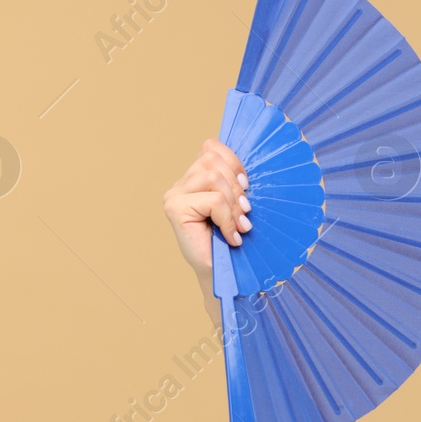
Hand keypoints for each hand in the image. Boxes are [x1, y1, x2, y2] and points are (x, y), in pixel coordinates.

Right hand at [162, 138, 251, 290]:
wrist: (221, 273)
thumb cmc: (231, 240)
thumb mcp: (236, 205)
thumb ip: (233, 183)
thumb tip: (245, 172)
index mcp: (194, 179)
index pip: (211, 148)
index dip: (234, 162)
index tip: (246, 187)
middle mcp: (180, 184)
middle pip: (213, 160)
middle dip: (236, 186)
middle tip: (245, 213)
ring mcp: (174, 195)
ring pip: (213, 177)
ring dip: (233, 204)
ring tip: (239, 226)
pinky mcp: (175, 208)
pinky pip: (214, 200)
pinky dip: (228, 219)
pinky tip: (231, 237)